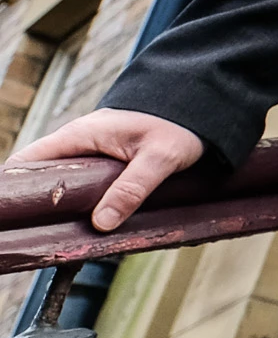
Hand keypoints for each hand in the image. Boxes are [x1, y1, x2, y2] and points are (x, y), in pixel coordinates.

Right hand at [9, 112, 206, 232]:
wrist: (199, 101)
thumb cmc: (178, 123)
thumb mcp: (159, 158)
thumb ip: (132, 189)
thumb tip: (100, 224)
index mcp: (78, 136)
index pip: (26, 162)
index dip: (12, 188)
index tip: (10, 216)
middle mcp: (77, 142)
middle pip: (40, 175)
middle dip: (35, 203)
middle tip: (33, 234)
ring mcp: (89, 150)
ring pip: (61, 180)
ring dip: (58, 205)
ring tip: (54, 236)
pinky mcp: (103, 159)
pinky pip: (79, 181)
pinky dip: (76, 200)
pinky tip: (81, 224)